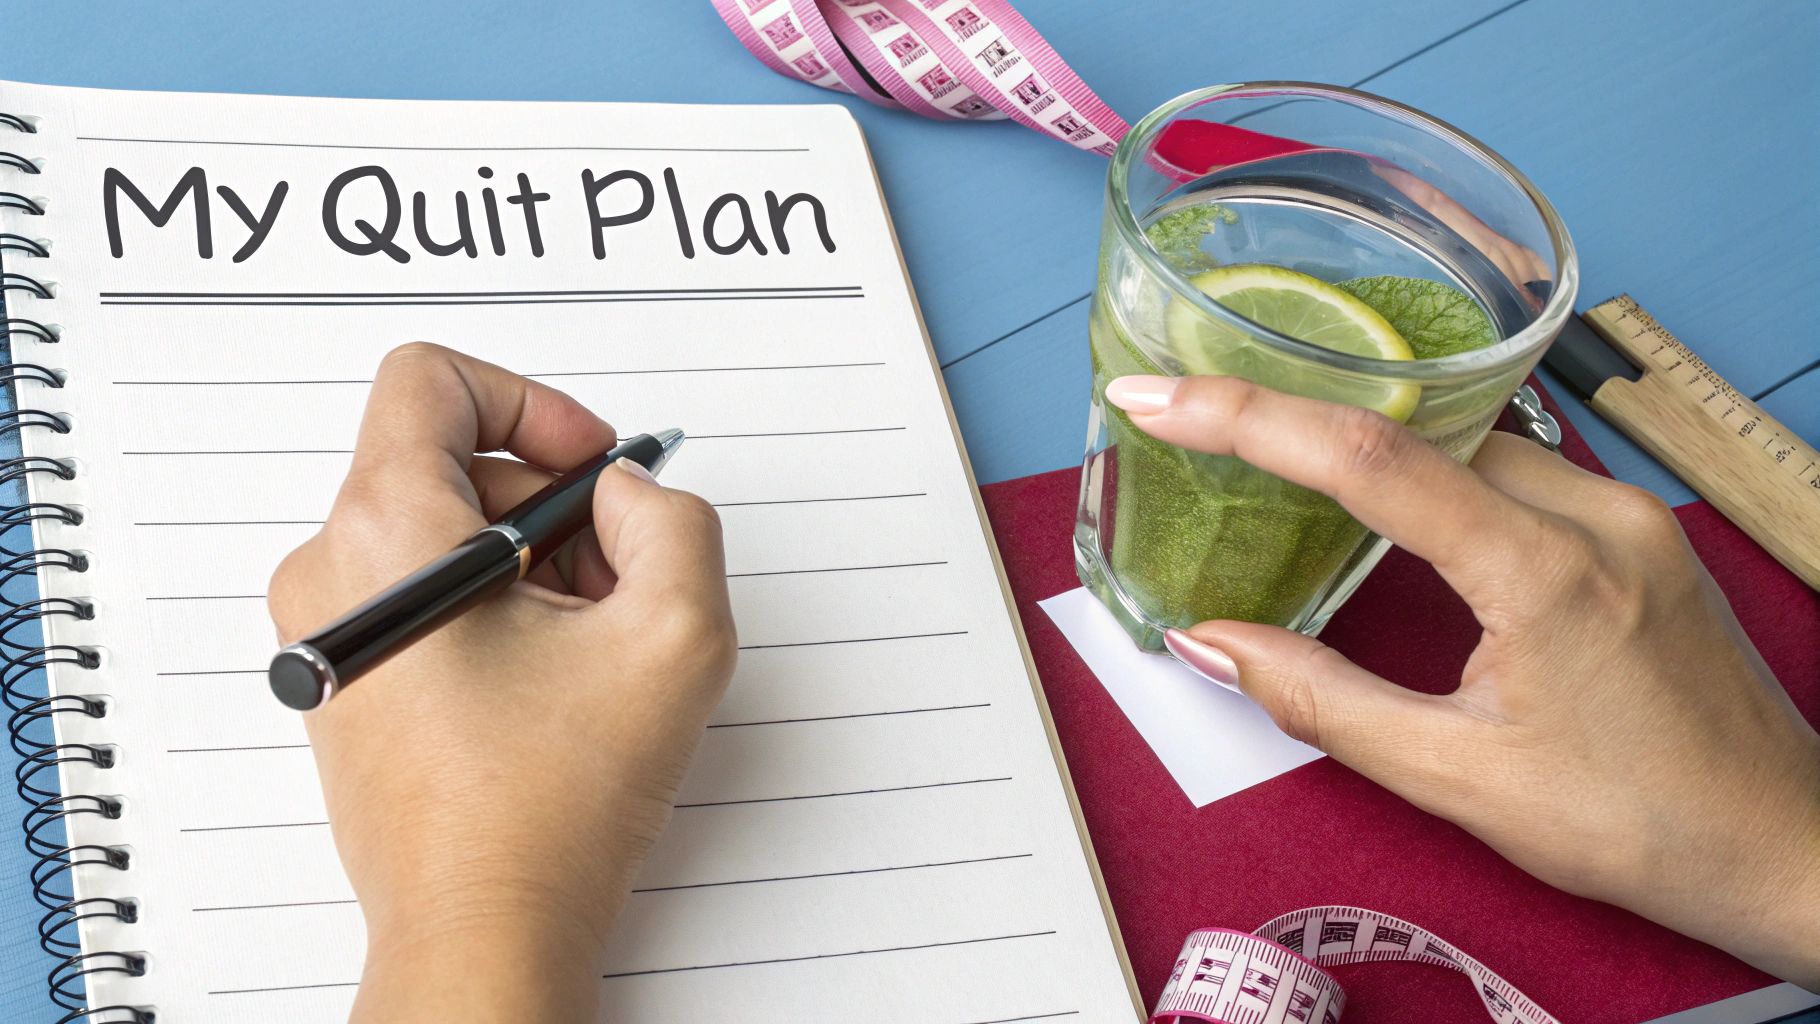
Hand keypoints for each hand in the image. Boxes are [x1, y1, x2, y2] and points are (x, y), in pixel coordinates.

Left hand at [267, 344, 736, 1022]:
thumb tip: (627, 497)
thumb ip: (674, 521)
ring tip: (590, 648)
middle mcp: (332, 573)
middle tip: (617, 582)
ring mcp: (327, 630)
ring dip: (535, 566)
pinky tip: (552, 679)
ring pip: (446, 533)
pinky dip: (498, 609)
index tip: (589, 468)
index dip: (532, 402)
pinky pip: (425, 592)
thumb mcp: (674, 636)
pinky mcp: (343, 675)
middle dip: (555, 509)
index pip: (431, 381)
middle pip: (452, 464)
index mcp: (387, 535)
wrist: (484, 928)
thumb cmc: (546, 810)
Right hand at [1105, 374, 1819, 986]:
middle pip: (1413, 425)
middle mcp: (1594, 515)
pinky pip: (1515, 464)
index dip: (1249, 416)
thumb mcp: (1457, 779)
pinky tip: (1384, 494)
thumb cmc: (1638, 823)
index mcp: (1546, 571)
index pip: (1371, 459)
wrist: (1782, 844)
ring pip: (1467, 437)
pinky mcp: (1637, 528)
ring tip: (1264, 445)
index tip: (1160, 397)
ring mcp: (1625, 513)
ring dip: (1367, 439)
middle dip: (1292, 410)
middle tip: (1188, 410)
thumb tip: (1209, 644)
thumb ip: (1320, 701)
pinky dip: (1434, 466)